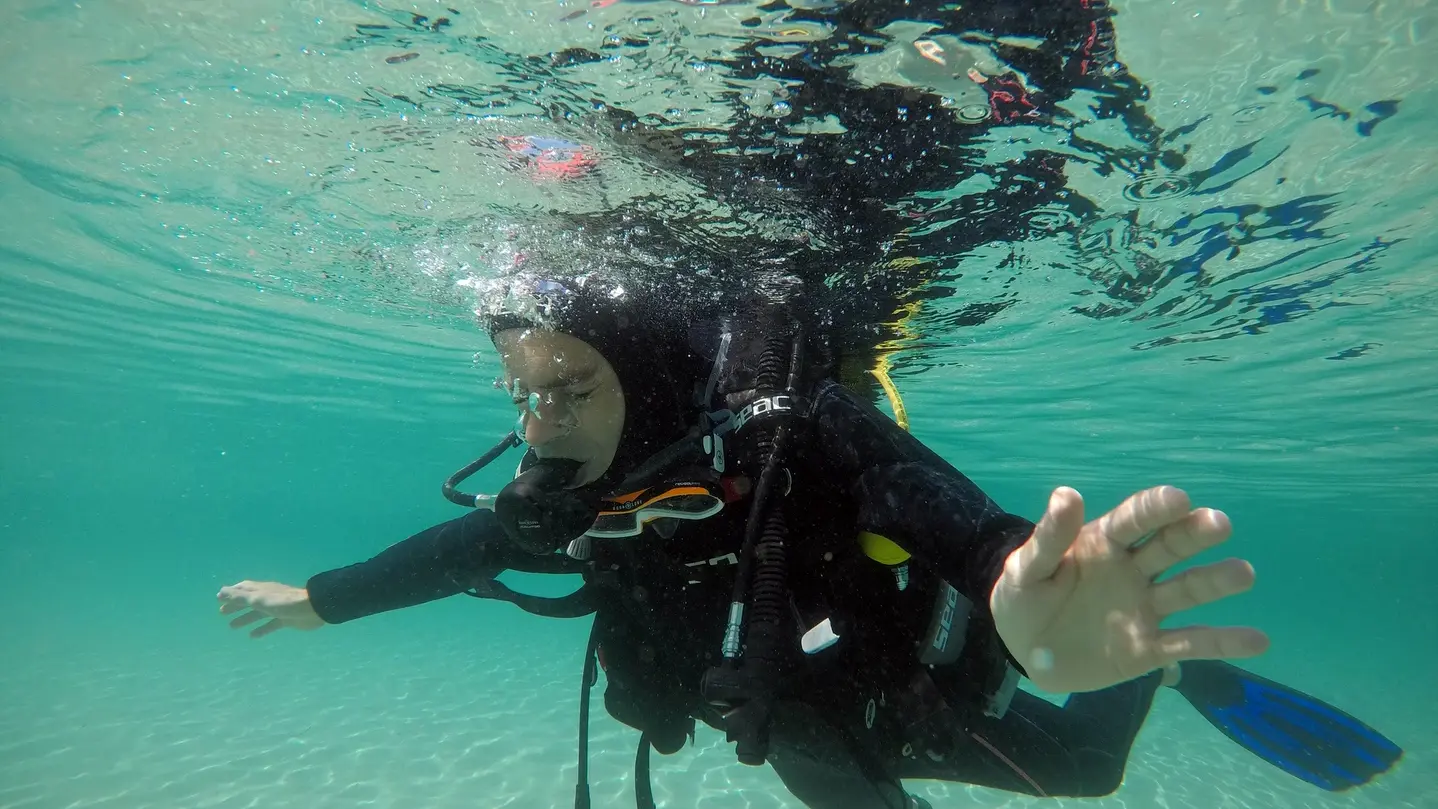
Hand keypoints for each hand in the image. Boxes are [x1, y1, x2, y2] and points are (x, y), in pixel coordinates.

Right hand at [216, 580, 323, 637]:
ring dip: (245, 618)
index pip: (243, 589)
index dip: (231, 593)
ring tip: (232, 627)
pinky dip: (261, 629)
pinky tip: (253, 636)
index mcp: (261, 590)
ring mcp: (277, 608)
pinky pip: (270, 624)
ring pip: (258, 613)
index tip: (219, 598)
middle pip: (249, 601)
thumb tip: (220, 592)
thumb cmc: (283, 602)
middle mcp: (268, 597)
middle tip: (222, 613)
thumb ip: (239, 597)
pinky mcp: (286, 619)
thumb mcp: (258, 599)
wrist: (312, 609)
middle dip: (235, 606)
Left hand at [989, 485, 1269, 693]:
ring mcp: (1144, 609)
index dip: (1155, 508)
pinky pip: (1189, 644)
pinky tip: (1258, 640)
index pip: (1134, 521)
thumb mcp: (1026, 568)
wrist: (1024, 651)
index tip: (1179, 498)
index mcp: (1103, 543)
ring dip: (1214, 581)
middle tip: (1219, 523)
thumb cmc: (1025, 597)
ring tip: (1243, 573)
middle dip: (1193, 534)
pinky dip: (1222, 643)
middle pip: (1168, 548)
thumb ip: (1049, 538)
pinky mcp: (1149, 648)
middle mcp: (1133, 570)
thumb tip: (1067, 493)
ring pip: (1186, 592)